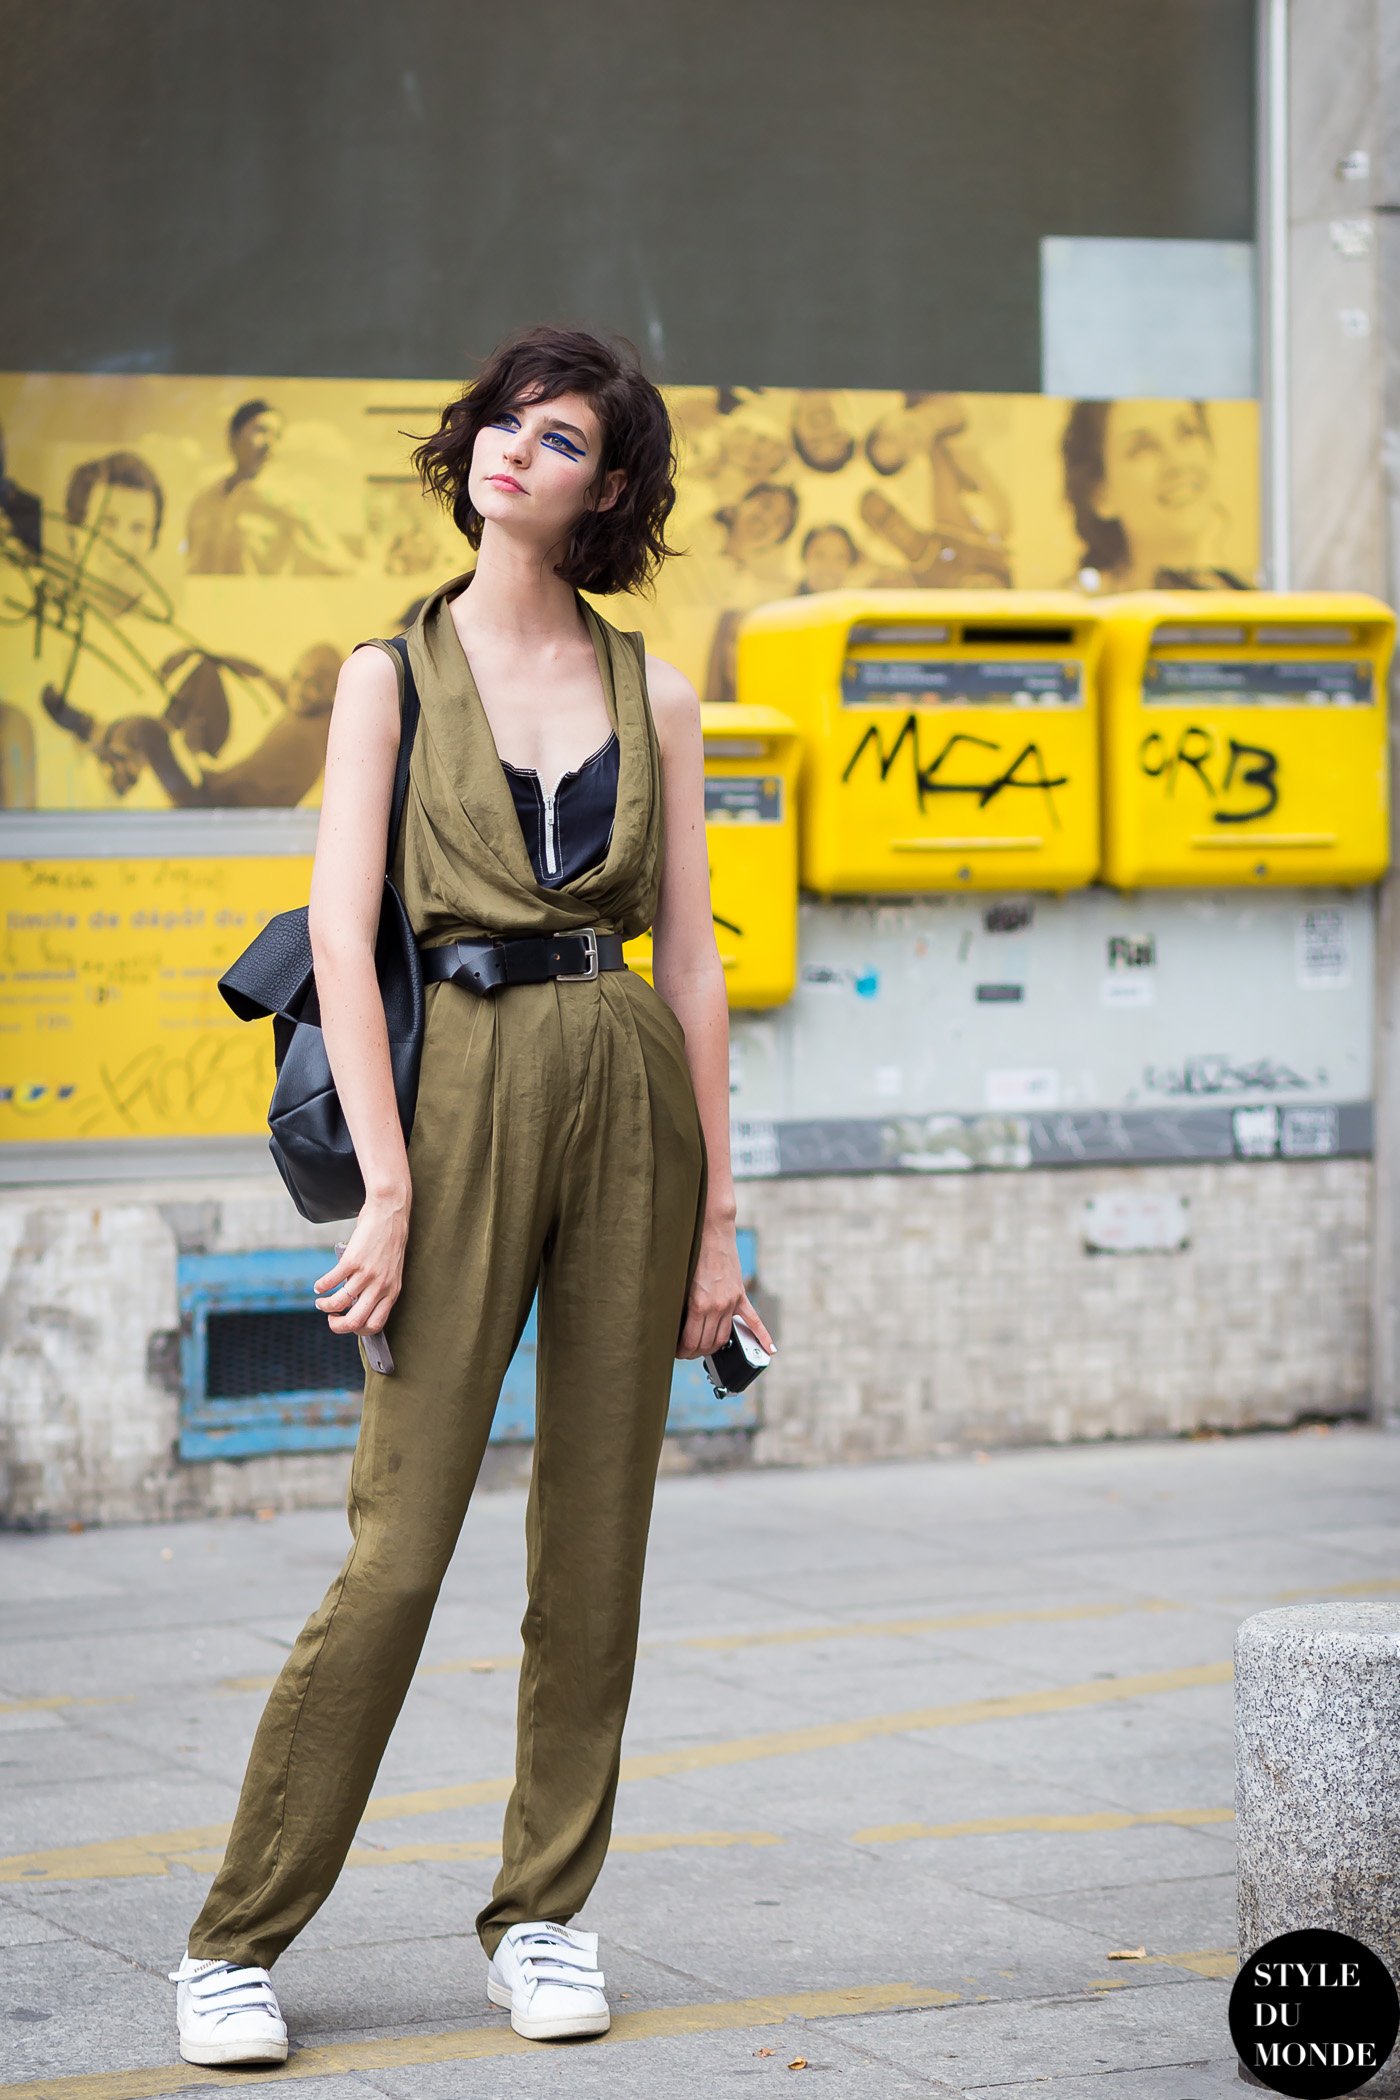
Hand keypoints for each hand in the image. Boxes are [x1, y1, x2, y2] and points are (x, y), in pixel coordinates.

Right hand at [312, 1191, 410, 1339]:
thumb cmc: (389, 1242)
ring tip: (320, 1301)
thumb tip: (358, 1303)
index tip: (348, 1322)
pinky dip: (320, 1287)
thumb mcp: (391, 1271)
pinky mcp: (352, 1260)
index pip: (375, 1325)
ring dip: (324, 1306)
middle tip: (331, 1319)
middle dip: (337, 1326)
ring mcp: (366, 1274)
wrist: (389, 1213)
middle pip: (355, 1322)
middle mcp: (380, 1287)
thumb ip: (379, 1288)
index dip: (358, 1331)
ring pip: (339, 1304)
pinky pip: (330, 1282)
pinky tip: (319, 1286)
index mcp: (392, 1292)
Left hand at [677, 1213, 776, 1361]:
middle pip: (708, 1343)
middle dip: (695, 1352)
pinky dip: (763, 1337)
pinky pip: (754, 1320)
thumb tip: (677, 1328)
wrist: (711, 1232)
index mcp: (699, 1304)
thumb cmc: (690, 1255)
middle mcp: (717, 1306)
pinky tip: (770, 1351)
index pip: (692, 1341)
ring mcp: (731, 1302)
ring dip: (714, 1348)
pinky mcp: (740, 1296)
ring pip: (725, 1337)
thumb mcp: (681, 1283)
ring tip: (703, 1350)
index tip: (678, 1352)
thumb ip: (681, 1305)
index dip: (683, 1351)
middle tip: (686, 1352)